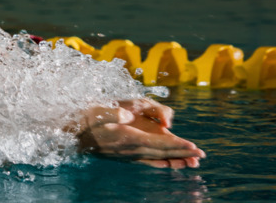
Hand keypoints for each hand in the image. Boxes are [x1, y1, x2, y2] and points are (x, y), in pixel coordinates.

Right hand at [71, 99, 205, 168]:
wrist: (73, 134)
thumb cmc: (87, 119)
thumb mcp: (97, 111)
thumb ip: (112, 112)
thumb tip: (126, 114)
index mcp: (128, 137)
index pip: (158, 143)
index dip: (177, 145)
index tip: (193, 147)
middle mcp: (131, 149)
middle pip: (162, 152)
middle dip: (183, 153)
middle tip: (202, 155)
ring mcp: (129, 154)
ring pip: (158, 158)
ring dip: (176, 160)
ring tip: (192, 164)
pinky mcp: (127, 155)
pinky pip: (149, 161)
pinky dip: (162, 163)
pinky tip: (170, 164)